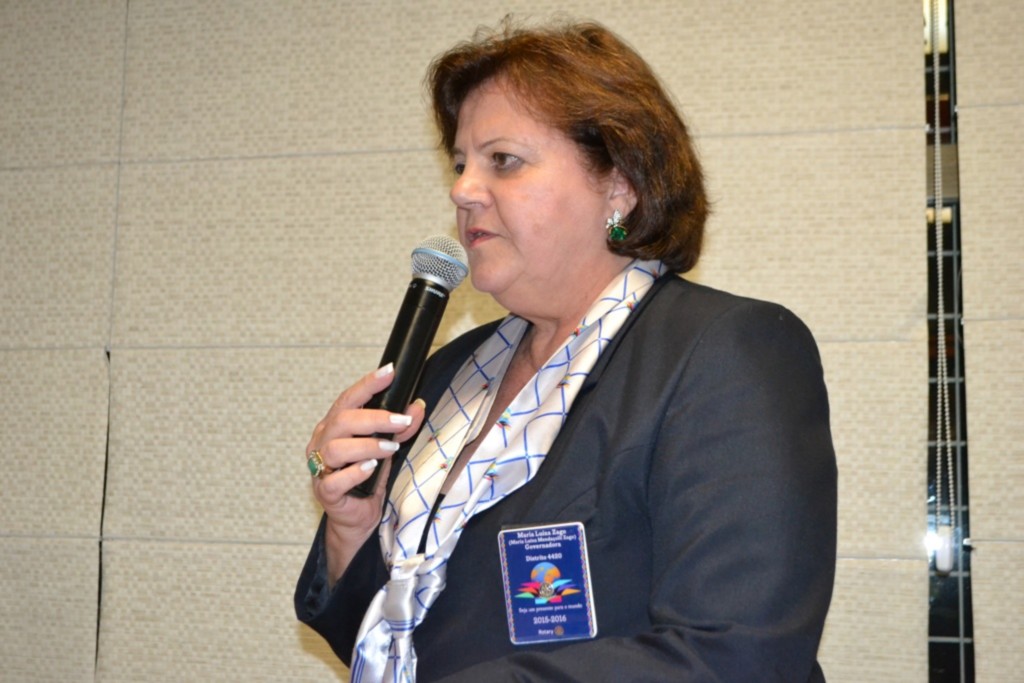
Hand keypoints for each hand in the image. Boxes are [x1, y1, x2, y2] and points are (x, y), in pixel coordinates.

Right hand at [305, 363, 425, 581]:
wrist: (359, 517)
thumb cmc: (368, 478)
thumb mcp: (388, 449)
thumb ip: (400, 428)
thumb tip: (417, 406)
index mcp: (334, 426)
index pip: (348, 399)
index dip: (368, 384)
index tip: (388, 372)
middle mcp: (322, 442)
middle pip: (342, 421)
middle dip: (375, 418)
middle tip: (401, 421)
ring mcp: (320, 467)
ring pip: (337, 448)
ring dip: (368, 445)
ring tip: (391, 449)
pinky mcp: (325, 492)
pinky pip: (334, 480)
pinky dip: (355, 472)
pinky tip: (371, 467)